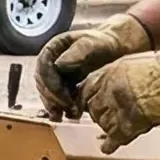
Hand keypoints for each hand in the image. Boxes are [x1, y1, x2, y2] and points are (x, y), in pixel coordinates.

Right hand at [34, 13, 150, 118]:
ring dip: (55, 106)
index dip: (50, 83)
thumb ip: (76, 52)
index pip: (43, 67)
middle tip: (66, 108)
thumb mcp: (92, 43)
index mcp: (54, 49)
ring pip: (48, 93)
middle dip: (53, 97)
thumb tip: (58, 65)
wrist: (116, 49)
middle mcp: (51, 62)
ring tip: (66, 115)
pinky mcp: (64, 87)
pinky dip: (61, 108)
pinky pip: (57, 99)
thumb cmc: (104, 43)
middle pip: (43, 83)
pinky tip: (68, 116)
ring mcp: (56, 75)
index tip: (63, 95)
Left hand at [79, 38, 159, 151]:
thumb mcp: (128, 64)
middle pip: (92, 109)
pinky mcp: (128, 126)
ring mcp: (116, 110)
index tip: (87, 104)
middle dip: (98, 113)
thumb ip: (112, 76)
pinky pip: (113, 139)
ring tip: (117, 125)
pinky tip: (107, 148)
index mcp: (106, 75)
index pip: (85, 91)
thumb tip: (105, 85)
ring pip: (102, 124)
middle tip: (106, 115)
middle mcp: (107, 93)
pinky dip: (110, 145)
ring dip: (107, 127)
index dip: (86, 99)